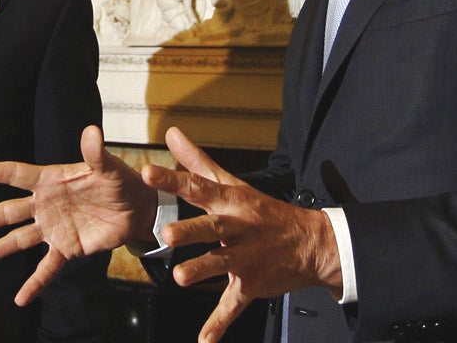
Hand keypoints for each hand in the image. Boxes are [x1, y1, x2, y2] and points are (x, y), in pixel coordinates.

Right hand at [0, 124, 157, 305]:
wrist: (135, 207)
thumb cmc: (118, 179)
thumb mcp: (107, 166)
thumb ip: (95, 153)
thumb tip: (91, 132)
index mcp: (51, 180)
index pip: (16, 174)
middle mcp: (45, 205)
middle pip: (8, 212)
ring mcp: (53, 228)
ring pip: (18, 240)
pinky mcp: (67, 249)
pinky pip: (47, 267)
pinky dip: (34, 284)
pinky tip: (20, 299)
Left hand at [143, 127, 342, 342]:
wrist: (308, 242)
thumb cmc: (261, 210)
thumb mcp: (233, 183)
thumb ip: (198, 162)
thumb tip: (172, 134)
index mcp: (231, 201)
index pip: (199, 186)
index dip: (173, 180)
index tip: (147, 172)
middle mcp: (238, 226)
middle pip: (213, 226)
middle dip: (191, 229)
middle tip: (167, 232)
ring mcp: (246, 256)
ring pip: (222, 263)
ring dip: (202, 270)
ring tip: (179, 277)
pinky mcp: (252, 285)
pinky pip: (234, 305)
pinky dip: (219, 323)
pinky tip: (204, 340)